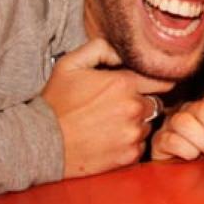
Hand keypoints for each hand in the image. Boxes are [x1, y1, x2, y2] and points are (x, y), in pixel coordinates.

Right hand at [42, 38, 174, 177]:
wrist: (41, 142)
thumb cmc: (56, 102)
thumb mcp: (71, 64)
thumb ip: (101, 48)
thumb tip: (123, 52)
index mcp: (124, 83)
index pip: (161, 80)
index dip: (153, 82)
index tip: (143, 86)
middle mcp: (134, 108)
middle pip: (154, 103)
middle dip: (140, 103)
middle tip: (116, 107)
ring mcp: (133, 134)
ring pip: (147, 125)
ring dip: (135, 123)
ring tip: (109, 124)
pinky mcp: (130, 156)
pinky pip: (140, 145)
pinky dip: (129, 143)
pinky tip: (109, 139)